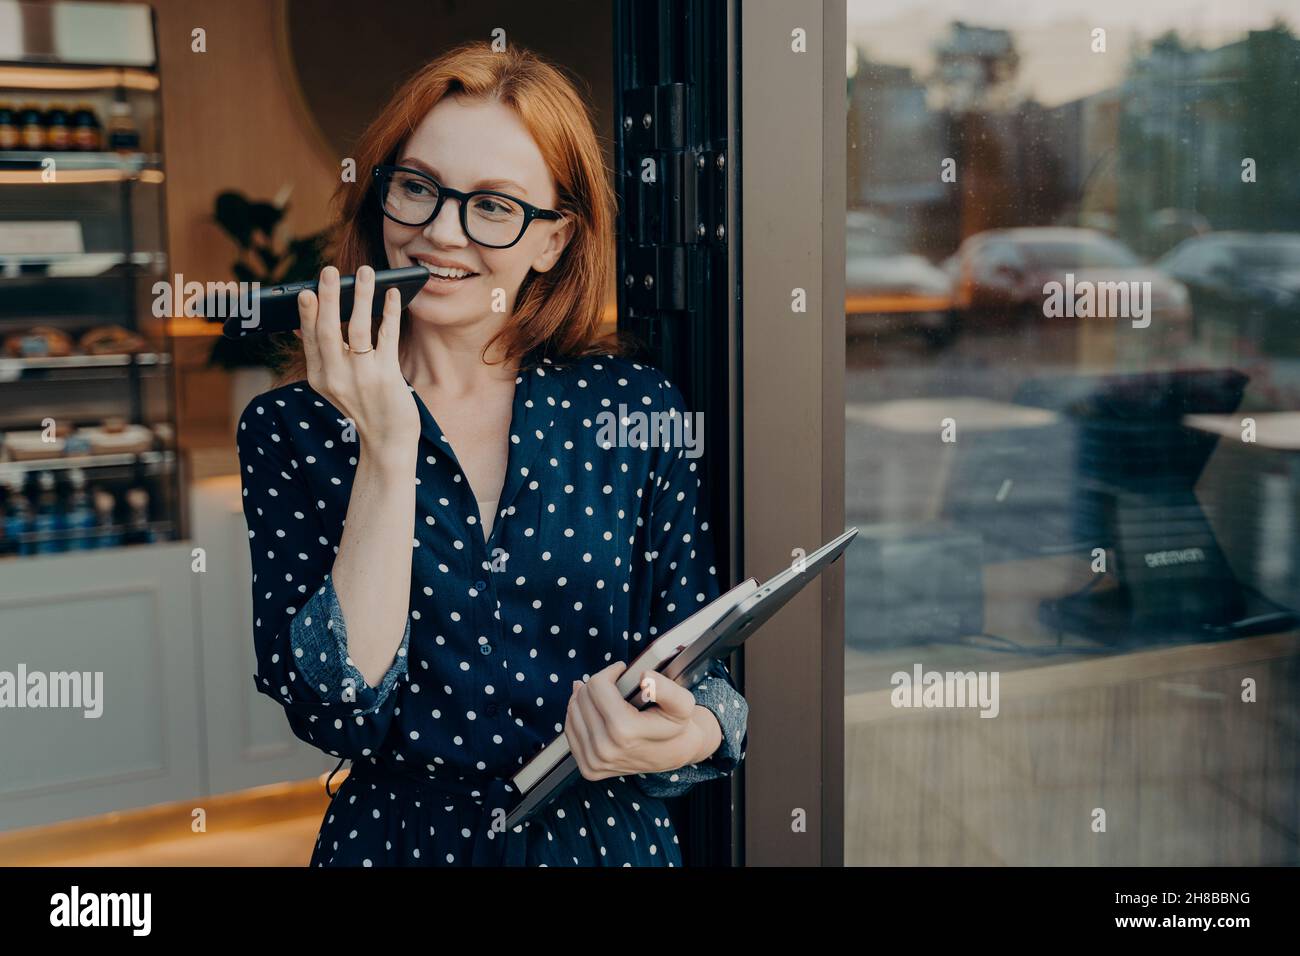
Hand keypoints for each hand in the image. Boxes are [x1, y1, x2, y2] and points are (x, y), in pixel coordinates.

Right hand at [296, 265, 418, 458]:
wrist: (387, 443)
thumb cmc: (364, 408)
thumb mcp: (334, 386)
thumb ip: (322, 356)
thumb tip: (303, 323)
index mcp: (320, 378)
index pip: (310, 340)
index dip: (307, 314)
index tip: (306, 291)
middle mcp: (337, 377)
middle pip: (329, 329)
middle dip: (328, 297)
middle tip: (329, 271)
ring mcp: (362, 377)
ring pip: (357, 328)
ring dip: (360, 296)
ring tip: (365, 272)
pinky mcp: (387, 376)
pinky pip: (387, 336)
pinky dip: (389, 312)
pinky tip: (391, 294)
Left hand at [564, 662, 720, 781]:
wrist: (674, 753)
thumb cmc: (676, 725)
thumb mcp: (682, 703)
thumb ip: (666, 688)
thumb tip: (644, 677)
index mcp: (624, 732)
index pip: (597, 686)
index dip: (610, 672)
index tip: (621, 671)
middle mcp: (604, 750)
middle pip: (583, 697)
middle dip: (598, 684)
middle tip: (615, 685)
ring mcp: (594, 762)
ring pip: (573, 711)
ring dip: (586, 698)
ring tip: (606, 697)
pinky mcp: (587, 768)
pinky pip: (570, 730)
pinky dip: (579, 715)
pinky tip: (595, 711)